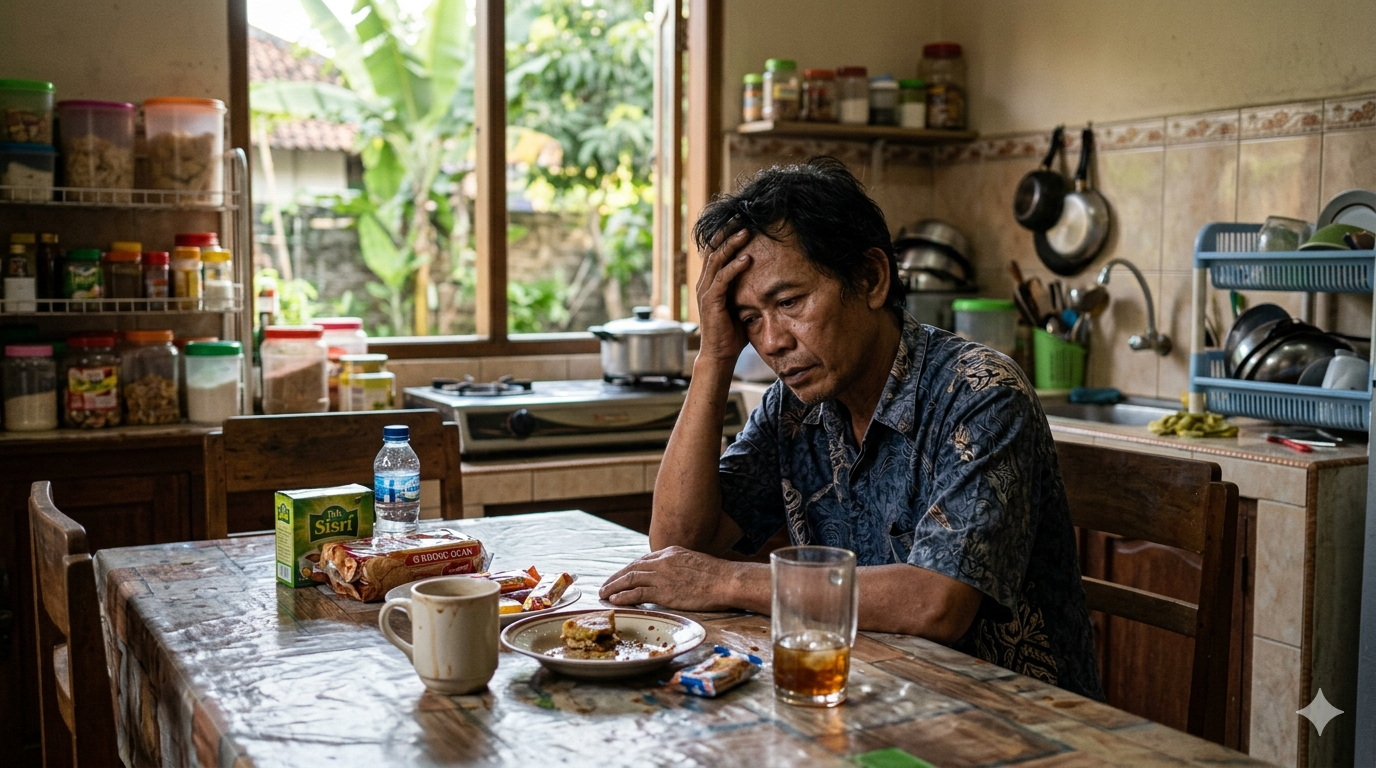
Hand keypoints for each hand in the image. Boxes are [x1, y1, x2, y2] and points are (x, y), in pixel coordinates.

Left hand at [599, 546, 742, 611]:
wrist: (727, 581)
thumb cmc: (718, 576)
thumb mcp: (695, 562)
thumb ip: (680, 567)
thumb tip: (675, 578)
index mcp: (671, 552)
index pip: (643, 561)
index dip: (629, 569)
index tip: (620, 576)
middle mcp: (663, 561)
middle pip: (632, 568)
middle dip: (616, 577)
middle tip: (605, 586)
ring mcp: (662, 576)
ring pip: (630, 579)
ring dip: (614, 586)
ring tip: (604, 593)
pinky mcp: (664, 591)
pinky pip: (637, 593)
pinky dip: (623, 596)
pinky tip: (615, 600)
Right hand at [695, 222, 753, 362]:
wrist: (720, 355)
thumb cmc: (732, 332)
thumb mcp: (741, 305)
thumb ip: (746, 290)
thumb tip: (766, 278)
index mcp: (710, 282)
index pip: (715, 251)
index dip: (726, 234)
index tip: (741, 220)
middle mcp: (704, 283)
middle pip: (713, 249)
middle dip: (727, 232)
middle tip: (742, 217)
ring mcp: (706, 292)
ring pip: (717, 260)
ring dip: (732, 244)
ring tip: (746, 231)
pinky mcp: (711, 302)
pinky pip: (722, 279)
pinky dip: (734, 267)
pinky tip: (747, 259)